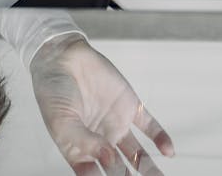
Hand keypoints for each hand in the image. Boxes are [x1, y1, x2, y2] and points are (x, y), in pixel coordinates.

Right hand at [30, 34, 173, 174]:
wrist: (63, 56)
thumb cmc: (53, 91)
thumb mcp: (61, 121)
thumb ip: (84, 141)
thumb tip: (108, 158)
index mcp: (80, 150)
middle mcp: (101, 141)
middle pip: (121, 170)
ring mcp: (117, 125)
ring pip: (138, 153)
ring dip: (150, 168)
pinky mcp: (130, 106)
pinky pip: (149, 126)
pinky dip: (160, 138)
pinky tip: (168, 151)